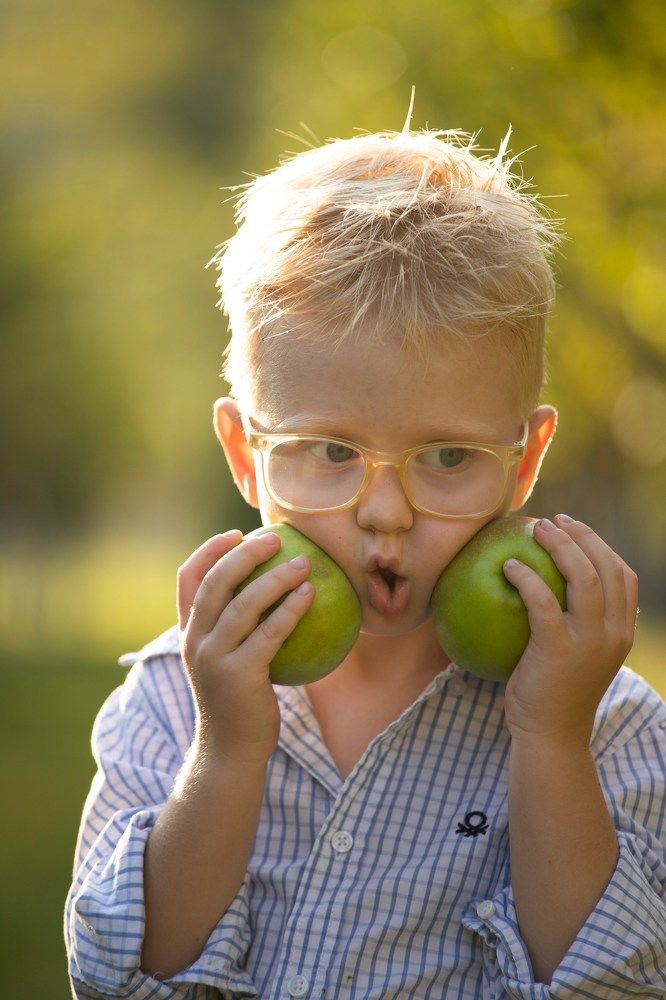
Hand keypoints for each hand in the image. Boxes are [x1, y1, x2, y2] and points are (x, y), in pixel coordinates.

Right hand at [177, 529, 314, 763]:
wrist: (231, 751)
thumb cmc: (238, 700)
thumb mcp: (226, 660)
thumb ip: (236, 629)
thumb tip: (273, 587)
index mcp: (188, 633)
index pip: (187, 579)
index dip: (209, 551)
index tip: (236, 534)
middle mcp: (194, 642)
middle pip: (214, 584)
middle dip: (243, 555)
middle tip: (275, 539)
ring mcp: (214, 659)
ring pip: (243, 605)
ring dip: (275, 578)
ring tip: (303, 563)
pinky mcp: (239, 675)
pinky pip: (269, 633)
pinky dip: (291, 609)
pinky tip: (311, 594)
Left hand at [502, 514, 638, 748]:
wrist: (549, 736)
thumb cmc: (554, 693)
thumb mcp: (578, 656)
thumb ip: (576, 625)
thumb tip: (545, 584)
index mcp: (622, 633)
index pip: (624, 576)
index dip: (600, 546)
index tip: (574, 529)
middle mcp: (613, 634)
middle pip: (606, 568)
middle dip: (581, 536)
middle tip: (551, 522)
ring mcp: (589, 642)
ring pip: (584, 577)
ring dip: (560, 546)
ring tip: (535, 531)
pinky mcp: (558, 649)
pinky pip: (542, 601)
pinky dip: (526, 577)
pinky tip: (508, 566)